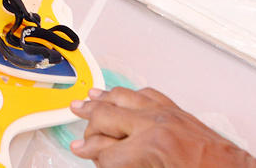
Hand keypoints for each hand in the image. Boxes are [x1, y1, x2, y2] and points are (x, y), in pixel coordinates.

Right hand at [69, 87, 255, 167]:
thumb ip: (123, 164)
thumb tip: (100, 156)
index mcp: (151, 146)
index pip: (106, 150)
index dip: (91, 154)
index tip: (80, 153)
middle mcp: (156, 124)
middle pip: (107, 117)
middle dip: (88, 123)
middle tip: (76, 125)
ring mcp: (167, 114)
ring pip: (124, 98)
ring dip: (103, 99)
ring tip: (87, 100)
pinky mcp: (178, 111)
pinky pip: (147, 95)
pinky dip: (130, 94)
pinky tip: (121, 95)